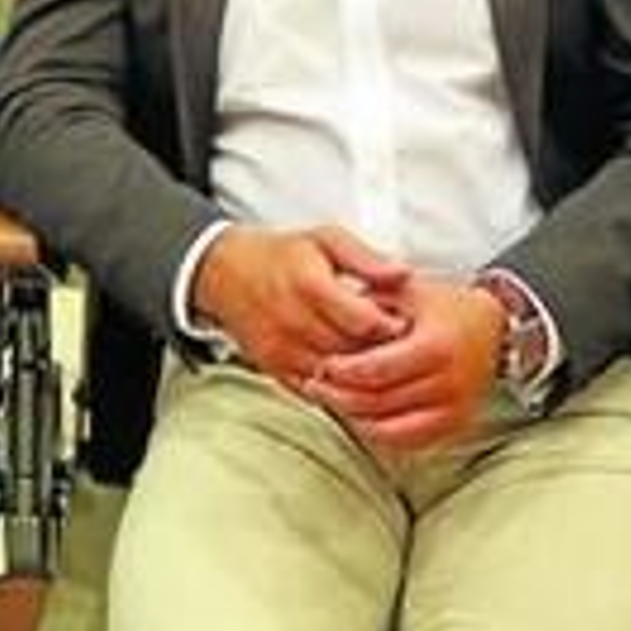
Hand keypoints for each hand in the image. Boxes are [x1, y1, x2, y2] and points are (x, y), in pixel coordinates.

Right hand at [192, 223, 412, 386]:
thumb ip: (367, 258)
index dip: (391, 324)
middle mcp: (292, 321)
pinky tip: (354, 373)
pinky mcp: (274, 369)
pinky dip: (339, 387)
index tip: (403, 320)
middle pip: (353, 352)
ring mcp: (281, 350)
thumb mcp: (327, 239)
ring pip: (336, 376)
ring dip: (362, 372)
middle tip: (401, 345)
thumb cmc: (283, 255)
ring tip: (379, 357)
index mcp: (309, 285)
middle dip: (382, 351)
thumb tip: (404, 273)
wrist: (227, 274)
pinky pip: (315, 390)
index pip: (364, 321)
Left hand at [304, 277, 507, 449]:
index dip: (343, 372)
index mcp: (437, 346)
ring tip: (333, 401)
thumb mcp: (409, 291)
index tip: (324, 365)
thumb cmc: (447, 307)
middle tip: (317, 386)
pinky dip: (378, 433)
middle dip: (340, 396)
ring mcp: (454, 407)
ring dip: (354, 417)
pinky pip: (407, 440)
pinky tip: (361, 417)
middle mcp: (449, 381)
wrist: (495, 327)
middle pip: (378, 402)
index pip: (376, 371)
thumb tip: (331, 322)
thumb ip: (371, 303)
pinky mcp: (455, 424)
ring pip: (388, 427)